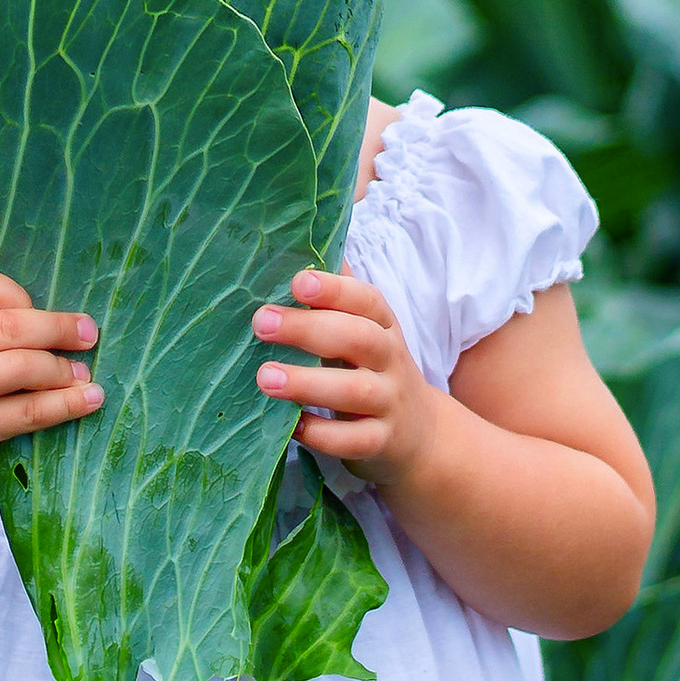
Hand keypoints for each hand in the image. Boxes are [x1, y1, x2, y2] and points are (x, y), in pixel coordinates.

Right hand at [0, 268, 100, 502]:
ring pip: (22, 367)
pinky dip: (65, 404)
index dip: (12, 291)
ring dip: (62, 369)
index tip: (35, 307)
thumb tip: (41, 315)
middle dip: (57, 327)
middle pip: (7, 325)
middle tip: (88, 332)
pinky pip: (27, 412)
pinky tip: (88, 400)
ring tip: (81, 373)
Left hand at [253, 271, 434, 485]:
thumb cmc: (371, 368)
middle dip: (309, 329)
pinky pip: (353, 440)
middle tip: (261, 323)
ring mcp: (388, 402)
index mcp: (382, 325)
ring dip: (308, 383)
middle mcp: (390, 359)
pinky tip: (290, 425)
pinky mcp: (380, 441)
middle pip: (358, 338)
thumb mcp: (362, 329)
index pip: (366, 299)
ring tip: (264, 376)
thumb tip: (297, 238)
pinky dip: (321, 433)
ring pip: (355, 390)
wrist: (418, 433)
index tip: (297, 282)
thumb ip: (335, 292)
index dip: (334, 289)